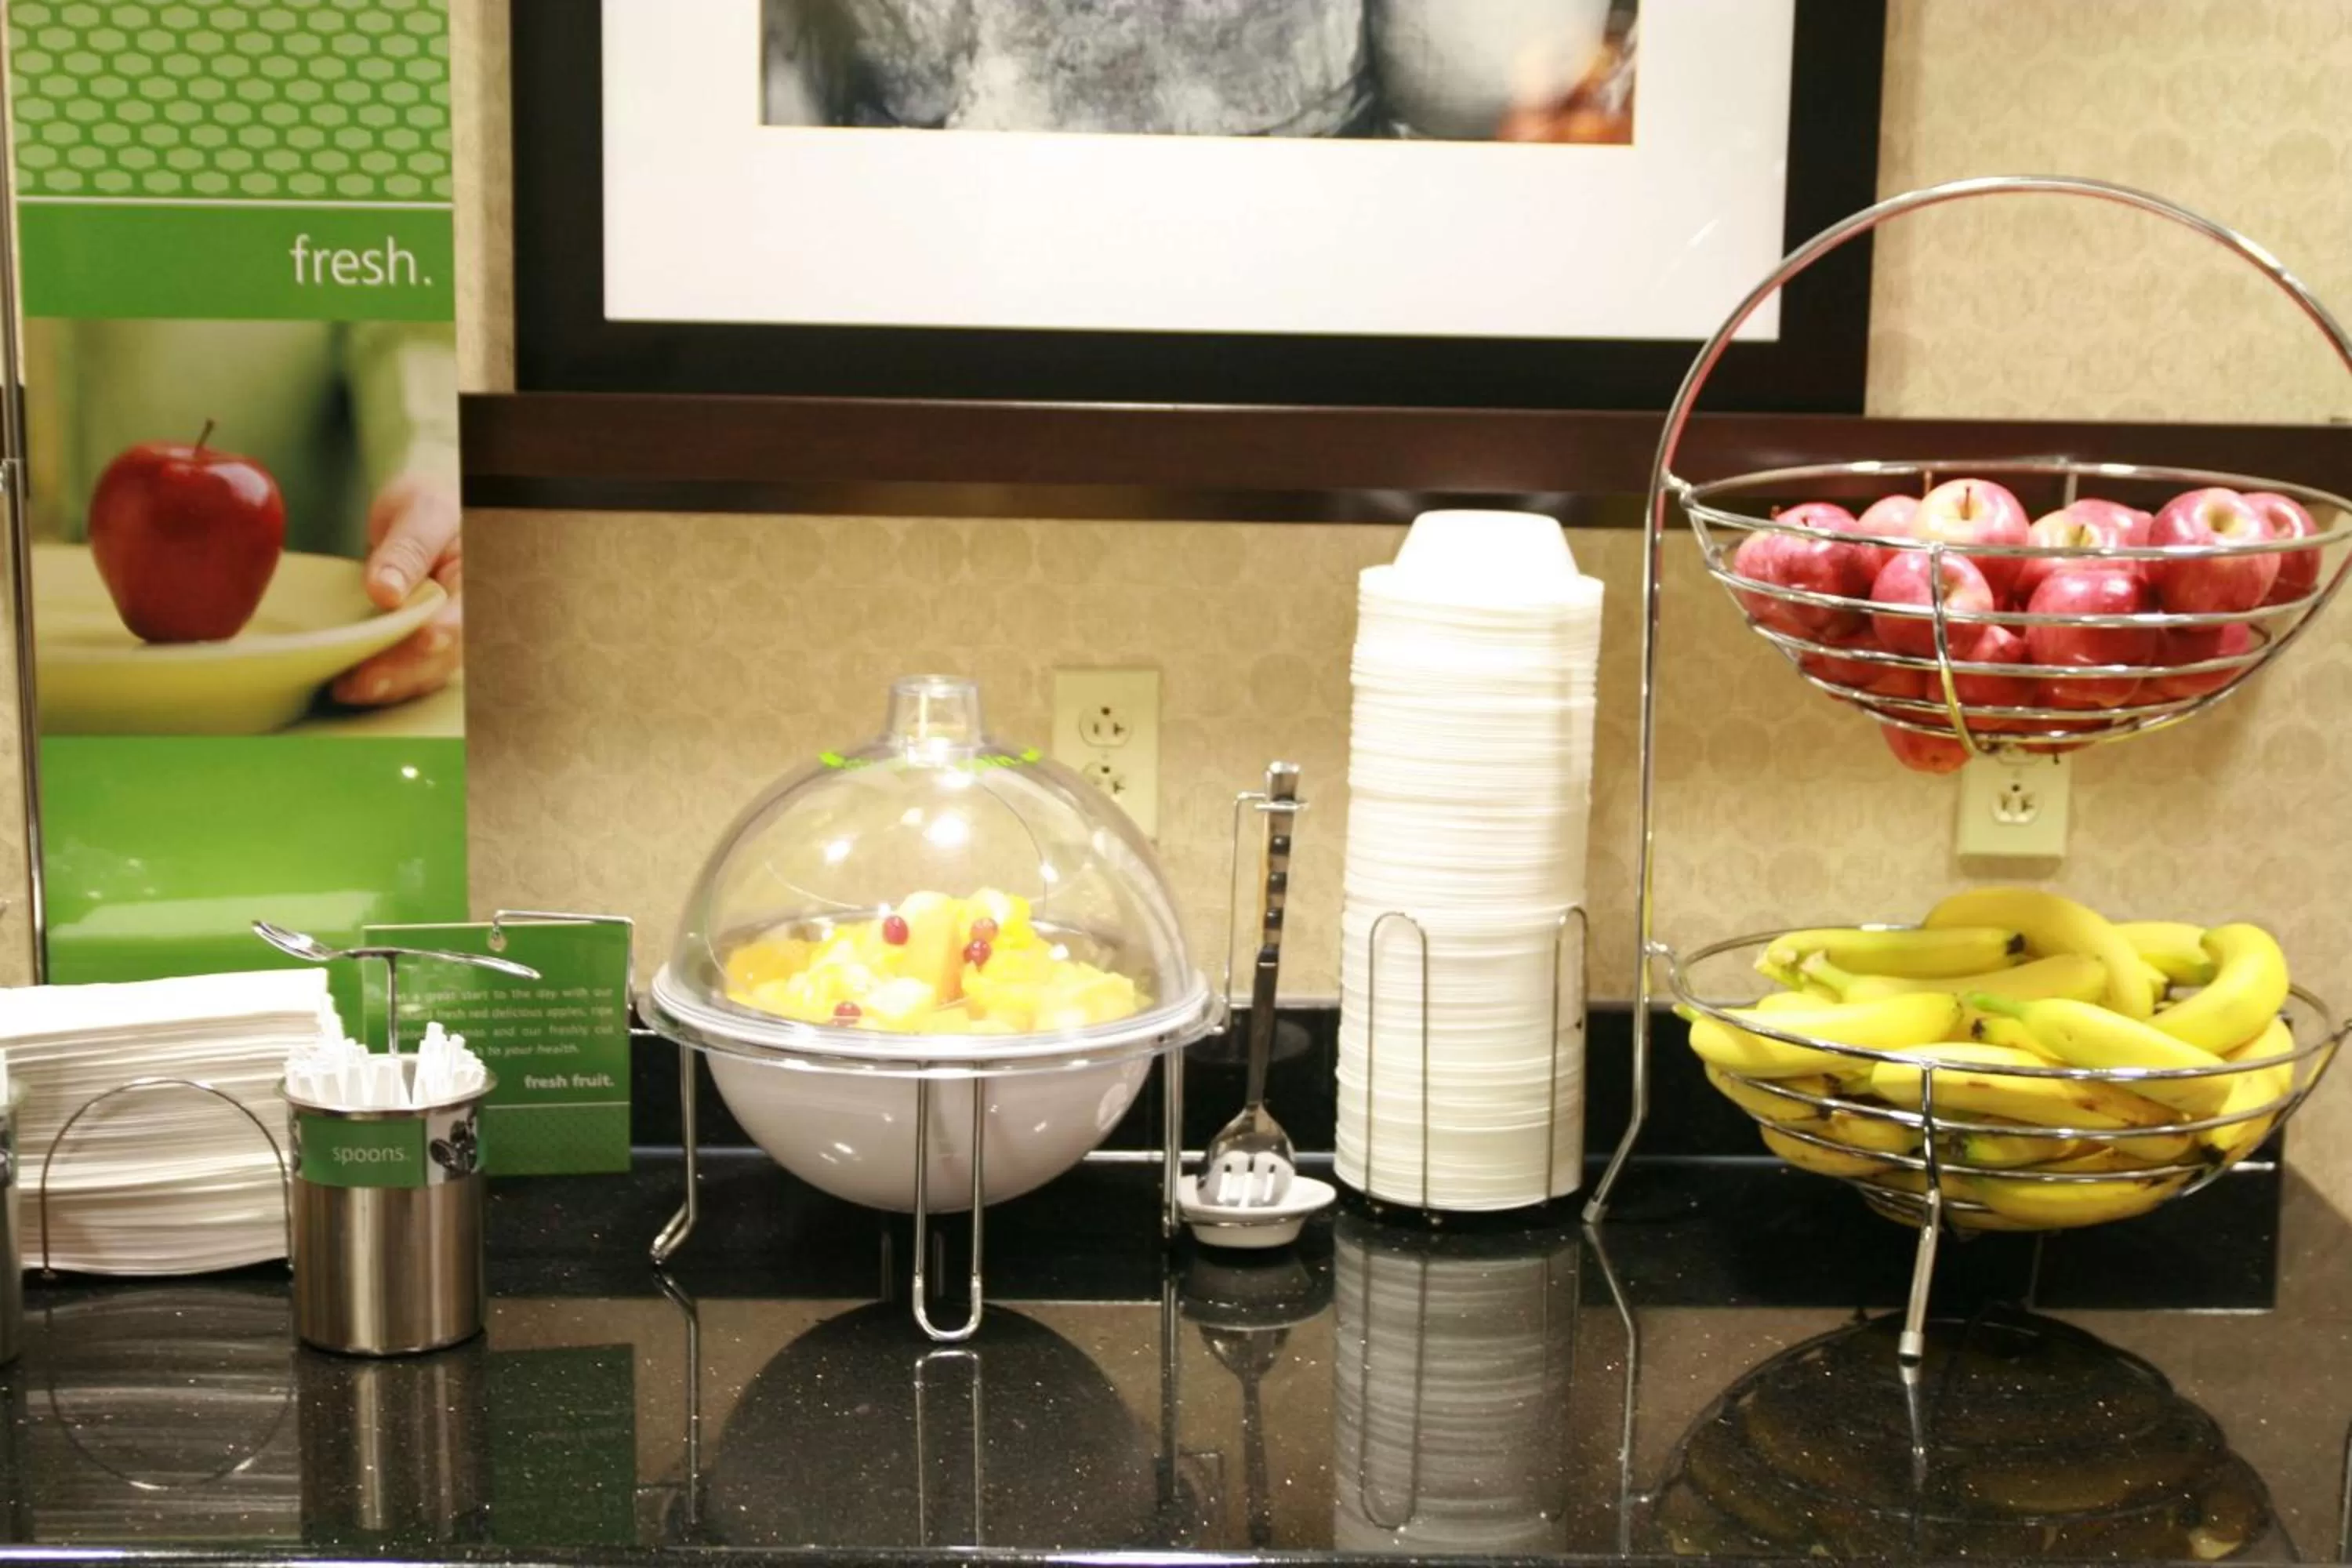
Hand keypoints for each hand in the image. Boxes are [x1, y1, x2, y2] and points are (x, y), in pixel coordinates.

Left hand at [331, 474, 461, 706]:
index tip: (424, 638)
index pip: (469, 609)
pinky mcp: (430, 645)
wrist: (419, 515)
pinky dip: (387, 681)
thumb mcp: (418, 512)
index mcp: (482, 577)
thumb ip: (407, 550)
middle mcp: (474, 613)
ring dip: (392, 684)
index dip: (448, 628)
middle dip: (407, 669)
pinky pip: (415, 671)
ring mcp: (453, 632)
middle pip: (448, 651)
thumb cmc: (426, 506)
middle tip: (365, 681)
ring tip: (348, 689)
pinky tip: (354, 685)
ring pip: (430, 669)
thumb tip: (386, 591)